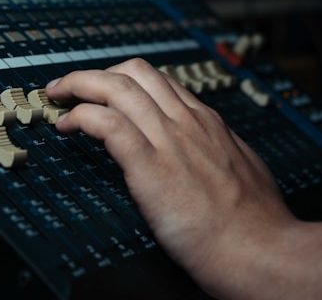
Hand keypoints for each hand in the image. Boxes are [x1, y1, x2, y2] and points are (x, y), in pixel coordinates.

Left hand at [46, 58, 294, 296]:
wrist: (263, 249)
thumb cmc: (257, 220)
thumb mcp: (242, 165)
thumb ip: (218, 148)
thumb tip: (208, 145)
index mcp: (206, 121)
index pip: (159, 81)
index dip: (125, 80)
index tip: (106, 92)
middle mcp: (186, 121)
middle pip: (135, 71)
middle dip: (98, 72)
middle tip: (73, 87)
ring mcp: (169, 140)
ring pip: (117, 87)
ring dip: (80, 84)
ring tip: (58, 96)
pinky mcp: (152, 168)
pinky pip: (108, 125)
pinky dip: (82, 116)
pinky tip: (68, 126)